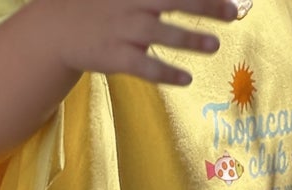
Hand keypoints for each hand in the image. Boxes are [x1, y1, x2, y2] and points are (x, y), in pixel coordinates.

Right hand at [39, 0, 245, 85]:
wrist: (58, 28)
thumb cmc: (100, 6)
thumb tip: (179, 0)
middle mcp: (132, 4)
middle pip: (175, 1)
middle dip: (206, 6)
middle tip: (233, 13)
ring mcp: (123, 31)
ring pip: (162, 34)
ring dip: (191, 39)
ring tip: (215, 46)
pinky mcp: (115, 57)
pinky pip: (145, 67)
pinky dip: (166, 73)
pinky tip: (186, 79)